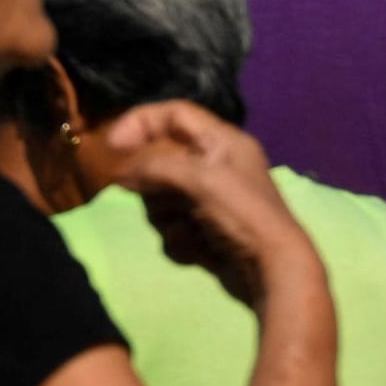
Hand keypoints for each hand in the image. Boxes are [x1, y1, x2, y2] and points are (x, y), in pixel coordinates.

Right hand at [94, 100, 307, 308]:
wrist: (273, 271)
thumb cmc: (242, 214)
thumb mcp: (199, 179)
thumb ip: (155, 166)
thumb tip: (121, 172)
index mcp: (223, 142)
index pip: (174, 114)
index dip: (140, 123)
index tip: (112, 145)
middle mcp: (216, 166)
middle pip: (161, 160)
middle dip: (153, 184)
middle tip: (154, 197)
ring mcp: (210, 200)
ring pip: (161, 197)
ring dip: (167, 217)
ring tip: (188, 229)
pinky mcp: (206, 229)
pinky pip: (172, 225)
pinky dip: (179, 238)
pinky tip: (198, 248)